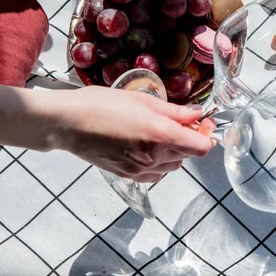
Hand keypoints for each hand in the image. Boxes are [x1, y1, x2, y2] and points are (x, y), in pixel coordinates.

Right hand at [30, 86, 215, 182]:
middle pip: (188, 156)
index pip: (200, 147)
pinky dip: (159, 163)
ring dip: (175, 152)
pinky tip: (147, 147)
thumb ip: (174, 111)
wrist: (68, 123)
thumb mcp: (143, 100)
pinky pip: (155, 174)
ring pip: (173, 166)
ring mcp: (140, 169)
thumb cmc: (101, 105)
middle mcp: (154, 156)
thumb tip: (197, 114)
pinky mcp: (128, 175)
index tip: (203, 123)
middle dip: (190, 140)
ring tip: (160, 133)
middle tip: (180, 122)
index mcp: (161, 134)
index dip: (207, 135)